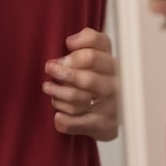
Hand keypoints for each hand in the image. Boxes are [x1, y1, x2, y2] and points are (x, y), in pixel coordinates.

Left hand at [43, 27, 119, 141]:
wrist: (116, 108)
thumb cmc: (101, 73)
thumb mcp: (100, 51)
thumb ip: (88, 38)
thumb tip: (71, 41)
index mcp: (113, 64)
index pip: (92, 56)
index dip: (71, 58)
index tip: (57, 61)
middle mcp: (116, 85)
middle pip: (87, 80)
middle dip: (62, 75)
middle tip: (50, 71)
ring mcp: (112, 107)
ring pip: (78, 101)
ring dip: (58, 95)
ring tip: (49, 89)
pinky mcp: (106, 126)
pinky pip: (77, 123)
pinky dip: (64, 120)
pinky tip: (58, 114)